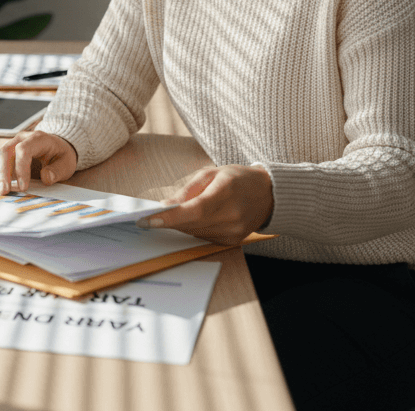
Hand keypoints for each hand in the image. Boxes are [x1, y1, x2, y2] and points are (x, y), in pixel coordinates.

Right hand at [0, 130, 78, 194]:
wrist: (57, 147)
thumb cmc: (61, 155)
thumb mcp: (67, 163)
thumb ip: (58, 170)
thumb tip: (46, 177)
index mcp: (37, 139)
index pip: (23, 150)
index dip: (21, 168)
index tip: (23, 187)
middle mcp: (20, 140)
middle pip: (5, 152)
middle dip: (3, 172)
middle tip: (4, 191)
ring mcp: (11, 145)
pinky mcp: (6, 154)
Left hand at [138, 165, 272, 245]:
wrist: (269, 195)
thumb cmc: (238, 179)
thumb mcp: (212, 173)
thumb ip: (187, 190)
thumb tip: (164, 206)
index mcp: (226, 192)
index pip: (194, 210)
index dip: (170, 217)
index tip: (148, 220)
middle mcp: (231, 215)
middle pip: (191, 223)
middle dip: (167, 220)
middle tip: (146, 216)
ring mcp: (233, 231)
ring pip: (194, 232)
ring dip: (179, 224)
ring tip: (170, 214)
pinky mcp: (231, 240)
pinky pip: (203, 236)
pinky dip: (193, 228)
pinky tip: (193, 219)